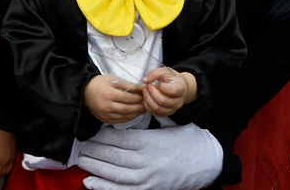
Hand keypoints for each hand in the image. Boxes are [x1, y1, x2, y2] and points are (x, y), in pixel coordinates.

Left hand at [78, 124, 223, 189]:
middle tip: (82, 148)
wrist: (207, 163)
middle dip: (95, 152)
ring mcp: (148, 178)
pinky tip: (90, 182)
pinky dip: (105, 187)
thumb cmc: (188, 140)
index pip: (120, 139)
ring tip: (82, 162)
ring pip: (115, 174)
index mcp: (151, 142)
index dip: (102, 138)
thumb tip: (135, 106)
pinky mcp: (150, 189)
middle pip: (114, 156)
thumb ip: (152, 118)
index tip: (91, 135)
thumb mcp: (170, 124)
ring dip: (95, 168)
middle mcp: (147, 161)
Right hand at [83, 75, 144, 123]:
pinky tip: (133, 115)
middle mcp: (106, 106)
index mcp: (109, 94)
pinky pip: (118, 121)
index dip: (138, 99)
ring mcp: (105, 114)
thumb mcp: (111, 79)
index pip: (128, 98)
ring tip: (142, 111)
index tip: (144, 97)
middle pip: (127, 109)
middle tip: (146, 105)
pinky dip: (127, 118)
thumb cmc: (98, 83)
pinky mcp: (103, 119)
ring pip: (124, 117)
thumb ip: (126, 84)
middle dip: (139, 108)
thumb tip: (139, 88)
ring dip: (135, 115)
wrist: (84, 91)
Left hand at [139, 67, 194, 117]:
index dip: (162, 86)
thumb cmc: (171, 78)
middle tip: (147, 86)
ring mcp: (173, 109)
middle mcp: (179, 101)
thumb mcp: (165, 71)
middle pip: (162, 101)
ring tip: (145, 92)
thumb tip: (144, 80)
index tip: (158, 82)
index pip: (172, 90)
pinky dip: (148, 106)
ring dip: (147, 100)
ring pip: (158, 109)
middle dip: (151, 93)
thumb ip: (155, 73)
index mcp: (181, 89)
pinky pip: (155, 113)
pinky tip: (146, 98)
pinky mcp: (167, 113)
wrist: (177, 85)